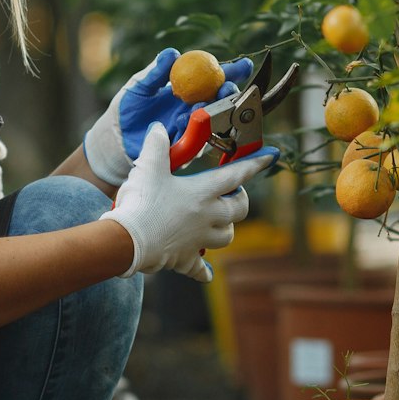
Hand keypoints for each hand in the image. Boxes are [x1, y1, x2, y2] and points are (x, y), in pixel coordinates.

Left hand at [81, 48, 254, 185]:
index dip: (230, 71)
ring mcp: (190, 127)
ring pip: (211, 119)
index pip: (213, 77)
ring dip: (212, 110)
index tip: (243, 65)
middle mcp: (193, 107)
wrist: (114, 137)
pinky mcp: (184, 146)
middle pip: (220, 99)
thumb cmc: (127, 108)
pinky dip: (192, 127)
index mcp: (186, 88)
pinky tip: (183, 118)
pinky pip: (195, 137)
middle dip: (229, 92)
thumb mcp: (140, 86)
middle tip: (227, 87)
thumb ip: (156, 71)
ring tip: (203, 103)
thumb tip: (172, 53)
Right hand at [102, 123, 277, 281]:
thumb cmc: (141, 202)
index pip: (236, 174)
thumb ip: (156, 146)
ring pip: (227, 236)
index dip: (255, 164)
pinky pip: (201, 268)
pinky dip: (204, 269)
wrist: (128, 240)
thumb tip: (158, 128)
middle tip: (233, 193)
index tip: (270, 157)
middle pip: (240, 209)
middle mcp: (207, 216)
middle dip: (241, 200)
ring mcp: (199, 239)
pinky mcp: (186, 259)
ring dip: (226, 228)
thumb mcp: (148, 167)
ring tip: (217, 222)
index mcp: (203, 192)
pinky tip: (205, 270)